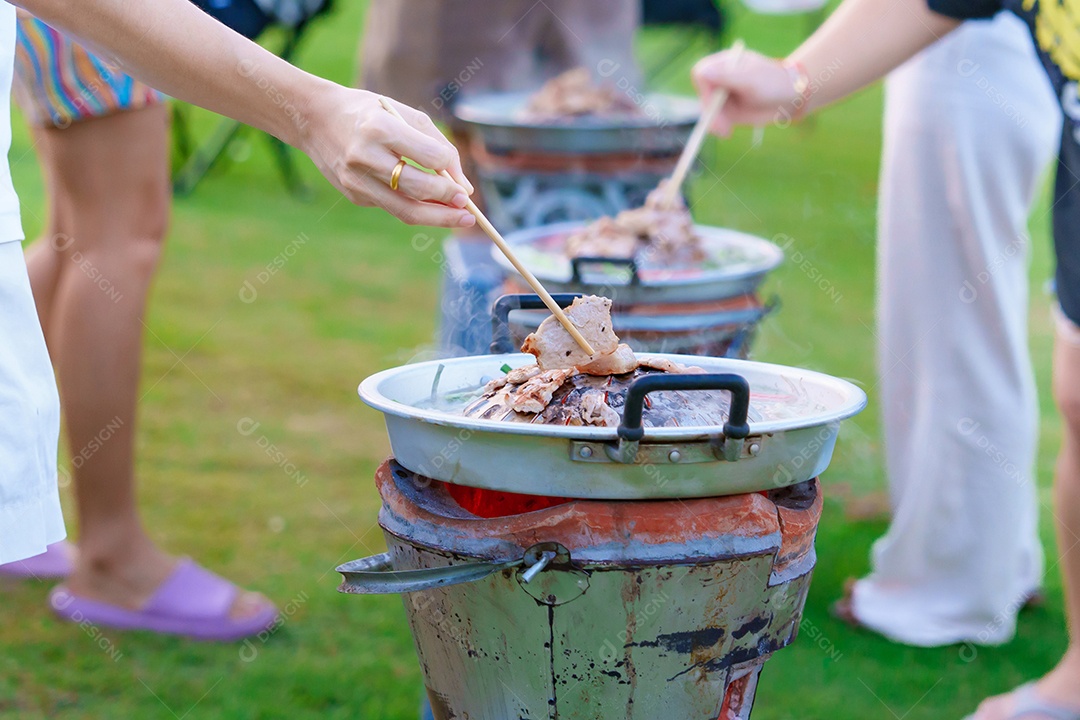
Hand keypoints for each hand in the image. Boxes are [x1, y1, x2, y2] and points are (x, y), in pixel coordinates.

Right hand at [300, 85, 475, 227]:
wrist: (315, 119)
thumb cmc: (368, 112)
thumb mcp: (402, 113)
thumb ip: (437, 145)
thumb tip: (464, 187)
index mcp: (379, 128)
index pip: (429, 156)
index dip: (450, 169)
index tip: (462, 180)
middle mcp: (364, 156)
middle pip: (418, 189)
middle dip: (448, 200)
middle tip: (468, 207)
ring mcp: (356, 180)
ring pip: (405, 210)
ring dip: (438, 218)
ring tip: (461, 218)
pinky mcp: (353, 195)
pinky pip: (392, 206)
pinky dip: (415, 207)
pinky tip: (430, 206)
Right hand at [691, 49, 800, 135]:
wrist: (789, 98)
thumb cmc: (773, 82)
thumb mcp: (750, 79)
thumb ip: (726, 76)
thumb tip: (702, 72)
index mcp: (724, 63)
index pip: (701, 74)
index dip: (704, 89)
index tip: (714, 103)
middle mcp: (720, 78)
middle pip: (703, 95)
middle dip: (711, 112)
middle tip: (721, 127)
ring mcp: (723, 95)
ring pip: (708, 110)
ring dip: (715, 122)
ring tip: (726, 132)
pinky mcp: (727, 110)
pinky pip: (716, 120)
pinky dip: (719, 127)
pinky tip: (727, 133)